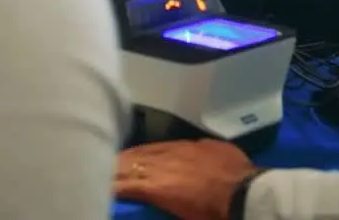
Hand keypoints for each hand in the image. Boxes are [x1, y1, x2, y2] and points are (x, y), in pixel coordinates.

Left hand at [116, 140, 256, 219]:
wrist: (241, 191)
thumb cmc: (237, 174)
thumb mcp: (220, 152)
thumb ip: (204, 151)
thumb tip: (199, 152)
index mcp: (184, 146)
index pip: (152, 148)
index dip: (137, 154)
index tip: (126, 158)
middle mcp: (168, 154)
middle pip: (136, 154)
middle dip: (120, 160)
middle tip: (102, 163)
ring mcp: (160, 170)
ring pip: (127, 167)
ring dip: (113, 171)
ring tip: (97, 172)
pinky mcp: (155, 189)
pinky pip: (127, 186)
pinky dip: (114, 186)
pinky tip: (102, 188)